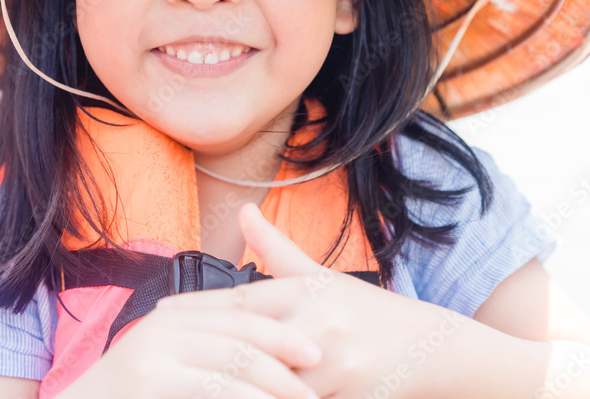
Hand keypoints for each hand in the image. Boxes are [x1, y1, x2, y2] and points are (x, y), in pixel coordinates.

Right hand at [67, 293, 322, 398]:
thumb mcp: (167, 370)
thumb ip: (205, 360)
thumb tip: (257, 368)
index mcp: (175, 317)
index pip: (239, 312)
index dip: (280, 330)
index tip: (316, 354)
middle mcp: (166, 323)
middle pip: (244, 331)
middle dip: (287, 355)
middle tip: (320, 376)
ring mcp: (155, 348)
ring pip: (236, 360)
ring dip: (276, 386)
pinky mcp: (149, 375)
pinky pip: (216, 388)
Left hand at [156, 203, 458, 398]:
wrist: (433, 350)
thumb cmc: (370, 312)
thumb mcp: (325, 277)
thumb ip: (278, 250)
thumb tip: (245, 209)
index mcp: (310, 291)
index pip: (243, 299)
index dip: (198, 308)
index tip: (160, 315)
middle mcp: (319, 322)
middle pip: (248, 341)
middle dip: (202, 350)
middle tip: (157, 353)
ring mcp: (336, 361)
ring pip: (271, 379)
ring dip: (231, 386)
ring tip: (186, 388)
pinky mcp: (350, 393)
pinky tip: (236, 398)